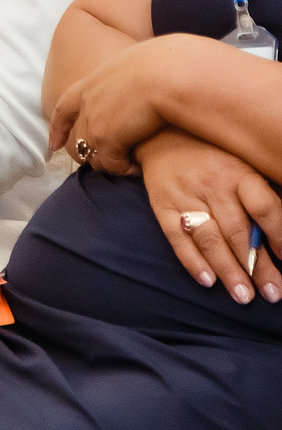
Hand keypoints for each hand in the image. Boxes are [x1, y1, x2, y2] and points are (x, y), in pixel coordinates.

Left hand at [49, 36, 187, 170]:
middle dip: (94, 154)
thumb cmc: (162, 67)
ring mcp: (93, 123)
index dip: (58, 127)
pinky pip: (112, 166)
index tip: (53, 145)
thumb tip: (138, 92)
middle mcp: (87, 104)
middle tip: (116, 160)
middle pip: (81, 140)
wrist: (164, 75)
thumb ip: (126, 84)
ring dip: (112, 163)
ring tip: (132, 164)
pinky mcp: (106, 141)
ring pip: (94, 157)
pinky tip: (140, 166)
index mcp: (91, 83)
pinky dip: (126, 169)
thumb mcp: (134, 69)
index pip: (65, 107)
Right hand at [138, 129, 281, 304]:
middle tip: (272, 293)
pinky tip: (208, 281)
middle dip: (257, 267)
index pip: (263, 207)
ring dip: (229, 271)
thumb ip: (259, 192)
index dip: (278, 235)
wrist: (160, 133)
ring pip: (210, 239)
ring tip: (244, 296)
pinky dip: (192, 262)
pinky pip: (178, 238)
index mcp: (238, 172)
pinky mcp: (162, 205)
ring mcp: (185, 195)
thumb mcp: (240, 161)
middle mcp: (212, 184)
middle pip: (238, 232)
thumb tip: (278, 231)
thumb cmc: (211, 154)